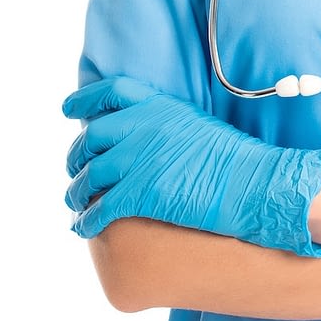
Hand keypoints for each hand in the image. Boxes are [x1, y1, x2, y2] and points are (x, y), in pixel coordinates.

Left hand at [62, 77, 320, 256]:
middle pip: (91, 137)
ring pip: (89, 175)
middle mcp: (143, 127)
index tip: (67, 109)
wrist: (253, 182)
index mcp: (160, 105)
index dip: (85, 99)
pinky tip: (83, 228)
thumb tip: (140, 138)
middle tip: (74, 170)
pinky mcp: (140, 193)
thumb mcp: (196, 124)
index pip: (111, 92)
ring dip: (76, 192)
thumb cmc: (235, 158)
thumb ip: (164, 124)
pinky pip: (99, 208)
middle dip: (76, 156)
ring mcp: (139, 159)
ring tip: (75, 203)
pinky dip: (86, 221)